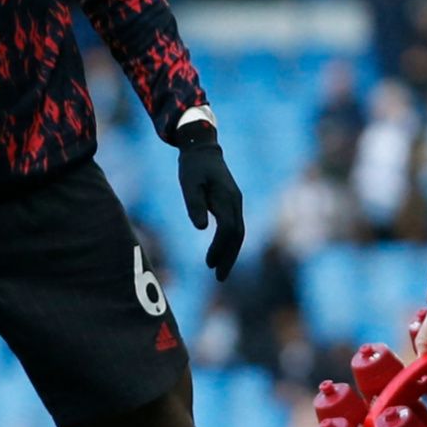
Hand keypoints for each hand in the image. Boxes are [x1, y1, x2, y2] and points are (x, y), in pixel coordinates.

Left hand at [175, 135, 244, 279]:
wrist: (202, 148)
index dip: (219, 248)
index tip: (208, 264)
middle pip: (238, 235)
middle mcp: (236, 202)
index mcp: (227, 197)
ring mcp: (236, 203)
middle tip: (219, 277)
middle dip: (229, 257)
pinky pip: (234, 228)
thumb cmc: (193, 166)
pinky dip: (228, 244)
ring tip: (219, 272)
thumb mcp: (188, 182)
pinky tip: (219, 255)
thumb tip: (201, 228)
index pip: (228, 228)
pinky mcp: (231, 204)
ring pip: (238, 233)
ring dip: (230, 253)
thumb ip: (194, 204)